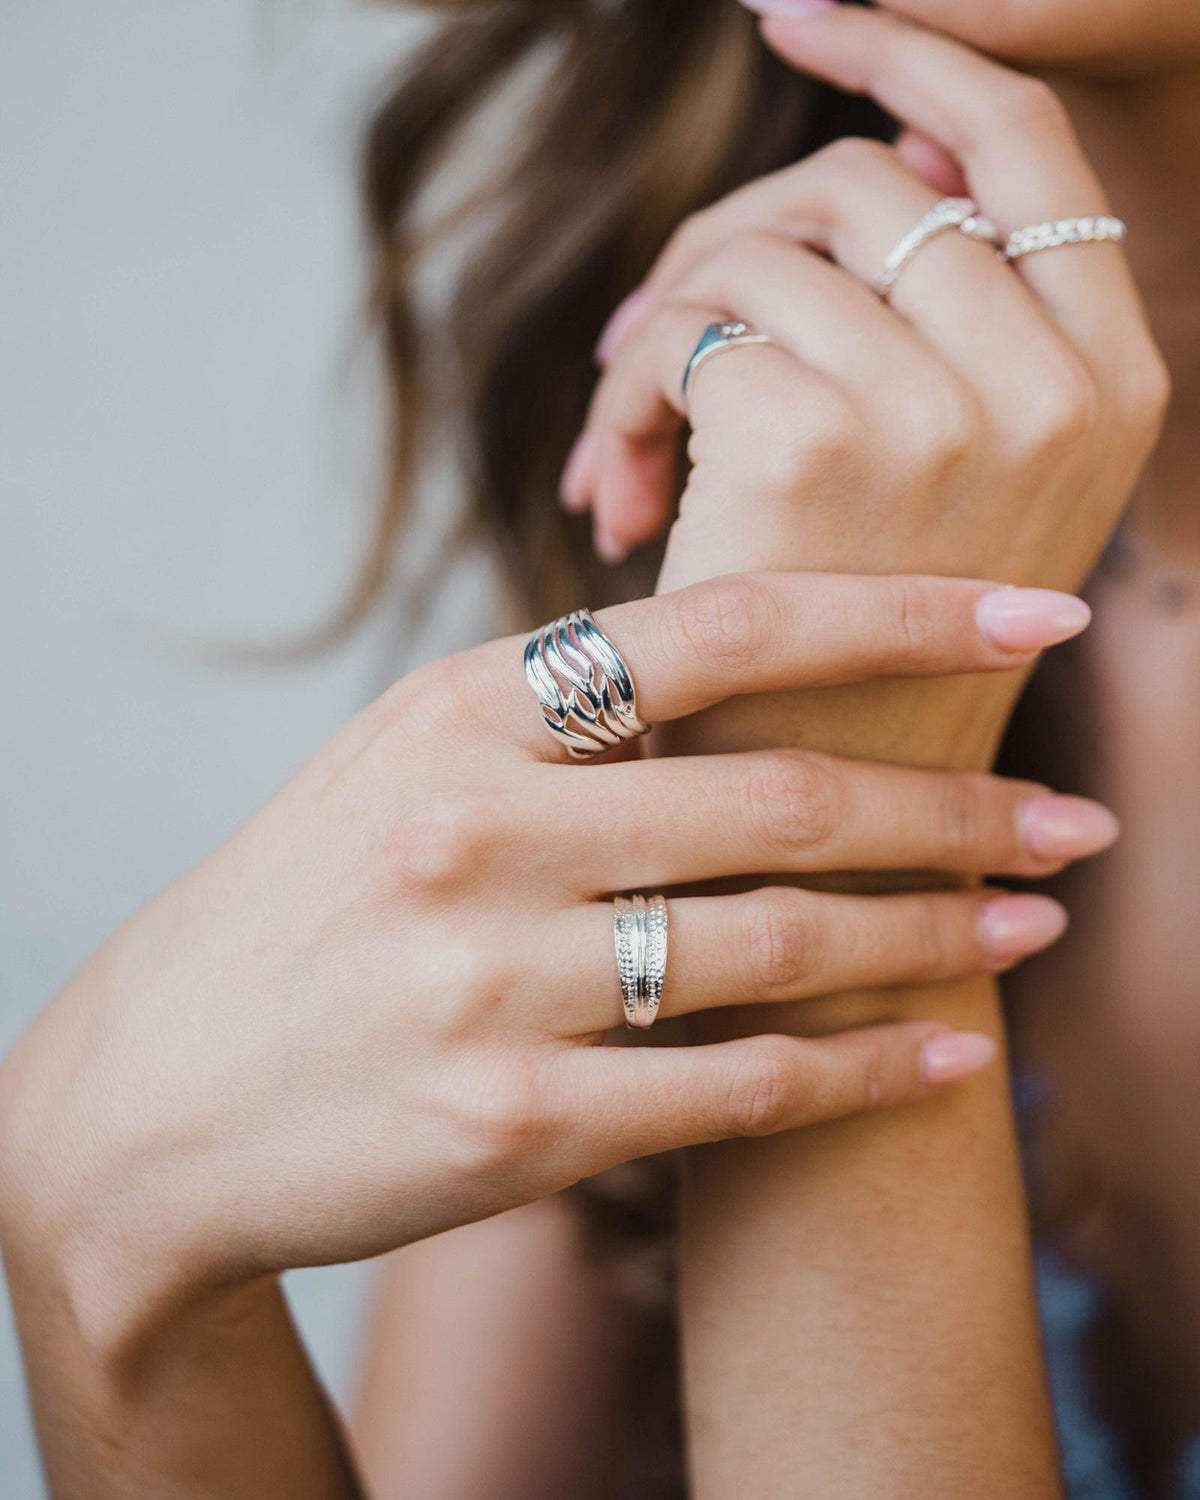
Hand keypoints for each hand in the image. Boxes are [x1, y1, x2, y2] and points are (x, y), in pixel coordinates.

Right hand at [0, 570, 1111, 1349]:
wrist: (156, 1093)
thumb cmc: (309, 905)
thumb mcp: (408, 761)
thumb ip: (564, 717)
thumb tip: (754, 671)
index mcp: (464, 711)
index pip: (725, 629)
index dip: (899, 615)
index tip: (1034, 616)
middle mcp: (480, 829)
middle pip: (783, 798)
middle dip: (958, 809)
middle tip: (1076, 817)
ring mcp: (493, 983)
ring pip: (780, 943)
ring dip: (935, 935)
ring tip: (1033, 926)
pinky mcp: (511, 1123)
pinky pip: (736, 1088)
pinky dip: (860, 1068)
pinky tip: (946, 1056)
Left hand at [566, 4, 1167, 608]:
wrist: (822, 833)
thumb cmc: (864, 659)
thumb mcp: (952, 492)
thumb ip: (942, 326)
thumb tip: (886, 164)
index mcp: (1112, 378)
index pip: (1024, 142)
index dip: (909, 56)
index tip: (797, 14)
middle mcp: (1052, 378)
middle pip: (856, 185)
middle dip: (726, 244)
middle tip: (652, 341)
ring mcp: (943, 405)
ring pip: (754, 248)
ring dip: (660, 332)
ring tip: (626, 448)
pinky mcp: (816, 438)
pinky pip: (686, 323)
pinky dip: (626, 391)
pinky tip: (611, 498)